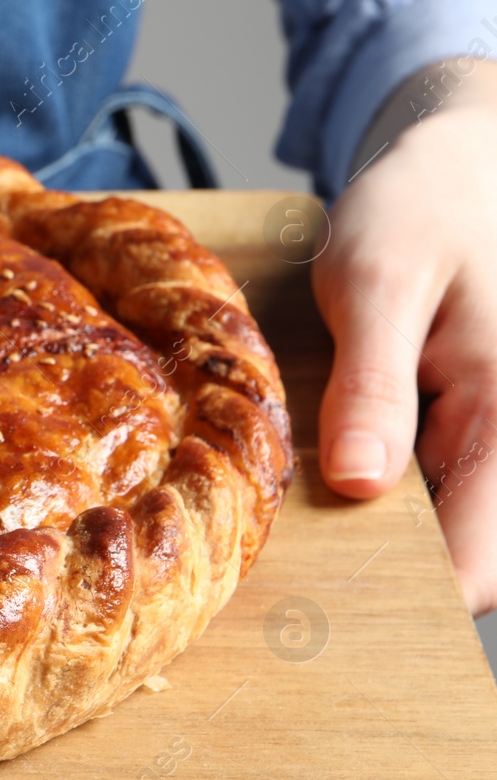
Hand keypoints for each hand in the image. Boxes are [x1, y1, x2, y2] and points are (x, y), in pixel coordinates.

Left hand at [316, 61, 496, 615]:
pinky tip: (349, 473)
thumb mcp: (379, 284)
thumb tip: (360, 486)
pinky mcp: (480, 423)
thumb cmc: (421, 210)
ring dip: (393, 530)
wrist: (459, 163)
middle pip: (470, 549)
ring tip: (313, 526)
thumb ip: (375, 386)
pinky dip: (397, 491)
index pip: (480, 560)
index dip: (411, 597)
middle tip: (300, 590)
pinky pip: (447, 484)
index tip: (328, 615)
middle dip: (391, 570)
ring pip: (456, 520)